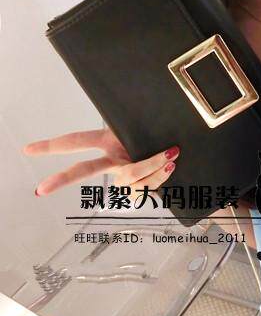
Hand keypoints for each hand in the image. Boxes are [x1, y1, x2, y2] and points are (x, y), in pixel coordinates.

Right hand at [22, 127, 179, 196]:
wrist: (176, 154)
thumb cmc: (155, 136)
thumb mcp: (143, 126)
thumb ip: (136, 126)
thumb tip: (147, 130)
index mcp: (108, 142)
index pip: (76, 142)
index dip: (52, 145)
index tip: (28, 150)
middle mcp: (112, 161)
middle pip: (85, 170)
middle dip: (65, 178)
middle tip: (44, 188)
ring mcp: (123, 177)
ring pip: (131, 175)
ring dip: (153, 164)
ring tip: (170, 153)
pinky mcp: (138, 190)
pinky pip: (147, 185)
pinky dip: (161, 173)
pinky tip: (169, 165)